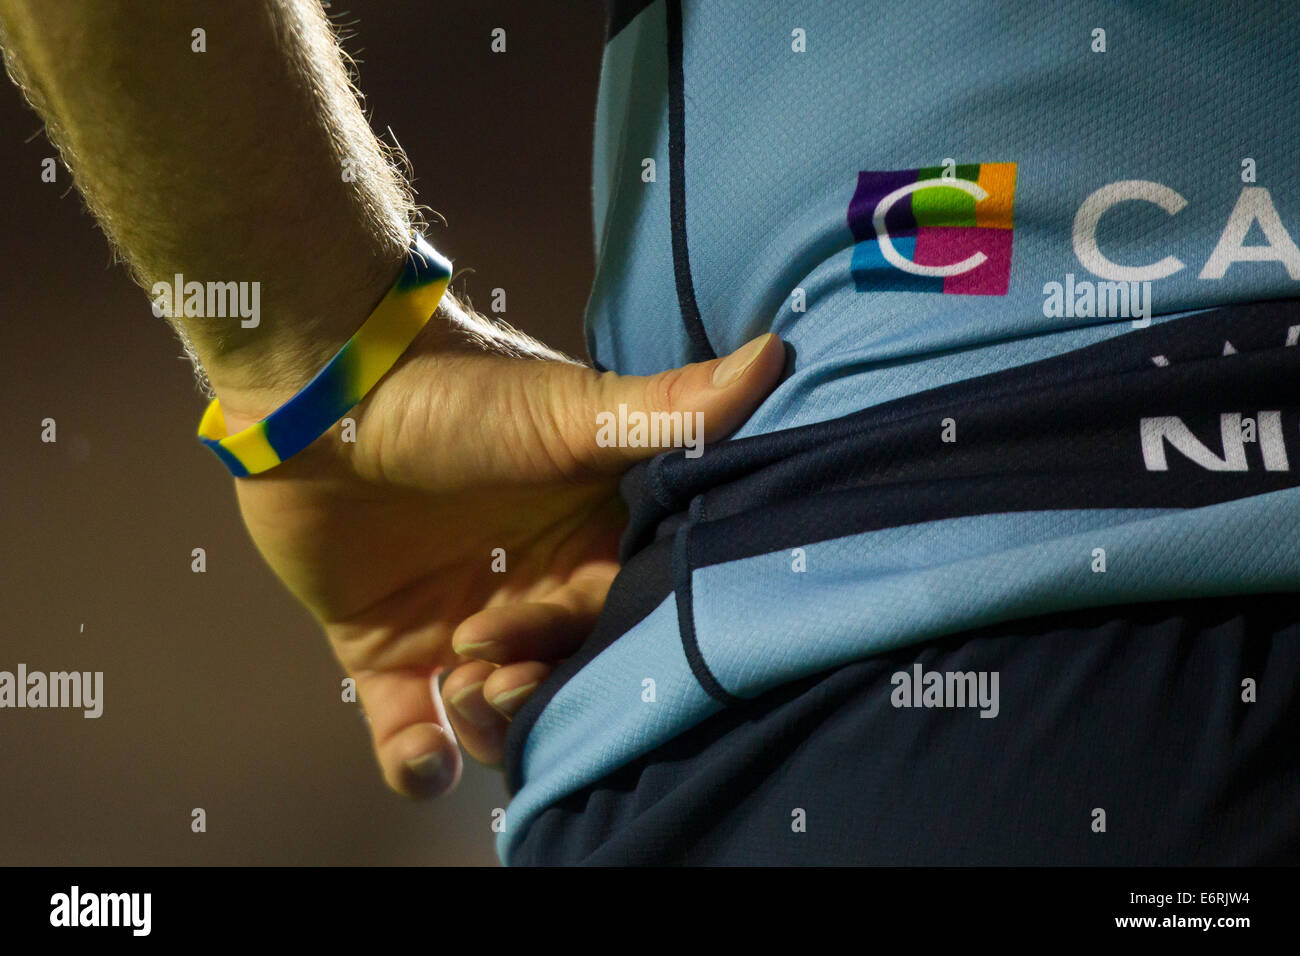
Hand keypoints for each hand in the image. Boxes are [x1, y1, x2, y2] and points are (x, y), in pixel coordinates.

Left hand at [220, 317, 783, 796]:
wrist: (318, 387)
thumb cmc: (450, 392)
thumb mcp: (566, 410)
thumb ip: (667, 410)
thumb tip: (775, 356)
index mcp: (584, 544)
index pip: (618, 621)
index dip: (599, 644)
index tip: (557, 629)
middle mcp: (530, 592)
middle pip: (562, 681)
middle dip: (542, 697)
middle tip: (500, 673)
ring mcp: (458, 626)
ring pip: (497, 720)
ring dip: (487, 728)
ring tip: (458, 685)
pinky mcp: (385, 651)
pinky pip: (412, 737)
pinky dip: (419, 764)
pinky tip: (420, 753)